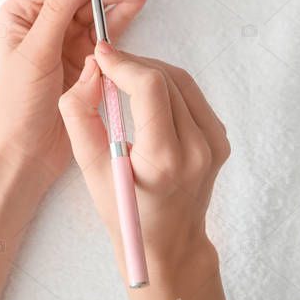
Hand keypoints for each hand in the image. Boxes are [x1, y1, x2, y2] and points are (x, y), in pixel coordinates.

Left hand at [0, 0, 147, 186]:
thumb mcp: (34, 53)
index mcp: (21, 12)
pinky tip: (136, 4)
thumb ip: (56, 12)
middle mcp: (43, 21)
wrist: (24, 152)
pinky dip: (121, 18)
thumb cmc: (16, 104)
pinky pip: (106, 32)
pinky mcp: (85, 59)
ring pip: (96, 9)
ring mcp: (66, 40)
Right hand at [59, 43, 230, 299]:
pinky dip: (165, 85)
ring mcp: (214, 142)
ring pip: (180, 81)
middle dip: (131, 64)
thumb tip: (91, 70)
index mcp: (165, 160)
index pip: (150, 88)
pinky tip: (144, 94)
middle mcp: (197, 148)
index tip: (100, 55)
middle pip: (165, 79)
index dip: (123, 63)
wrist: (169, 244)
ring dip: (148, 70)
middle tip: (104, 65)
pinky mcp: (219, 137)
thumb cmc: (125, 212)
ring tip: (120, 76)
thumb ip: (80, 115)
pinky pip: (191, 94)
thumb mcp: (90, 169)